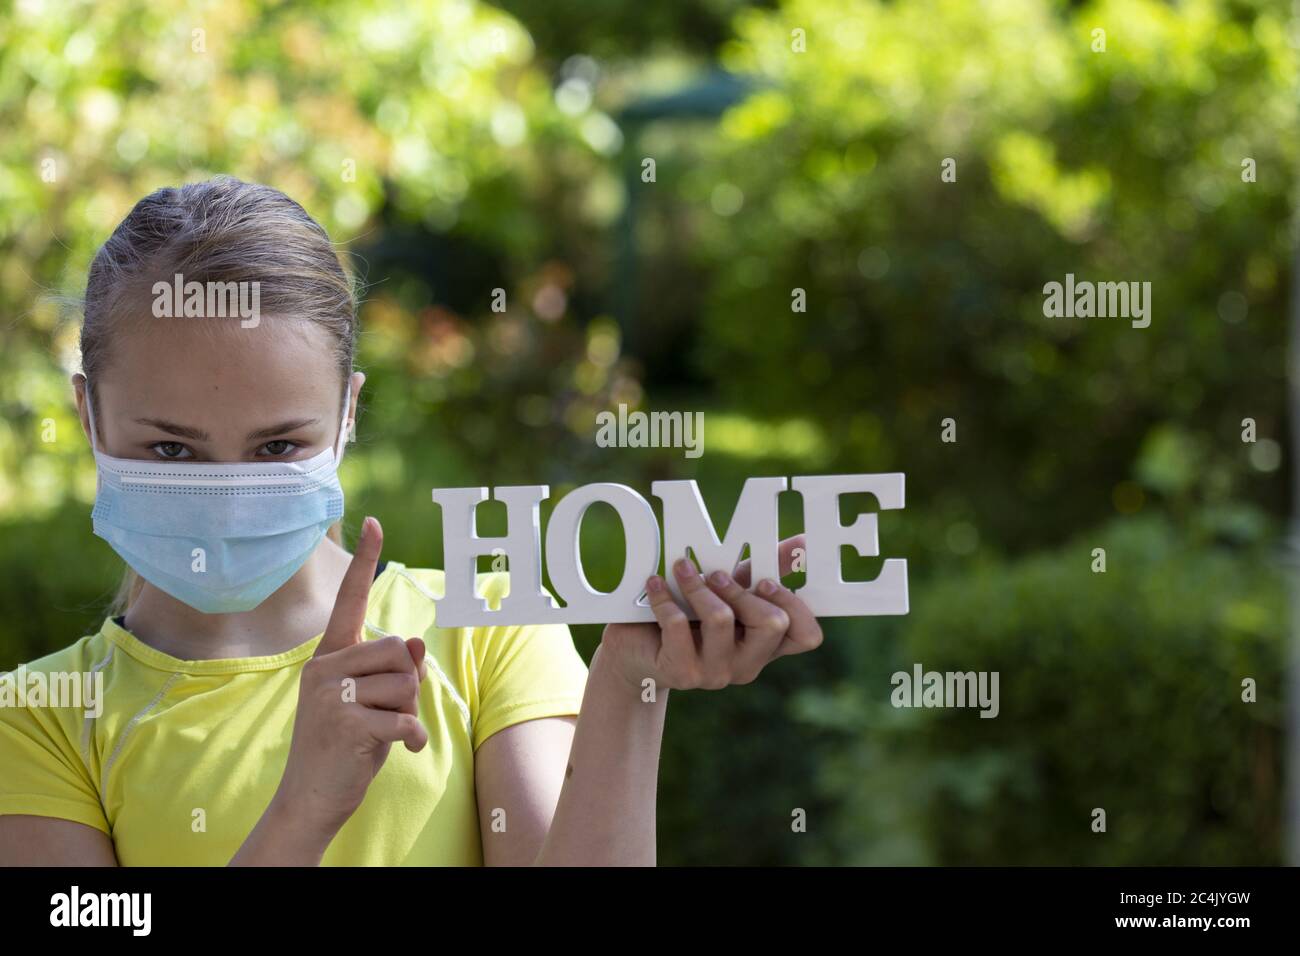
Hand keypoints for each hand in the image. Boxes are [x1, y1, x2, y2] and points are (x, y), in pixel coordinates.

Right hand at [276, 516, 428, 838]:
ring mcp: (329, 693)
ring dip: (409, 711)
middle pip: (400, 649)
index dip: (364, 561)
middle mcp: (324, 667)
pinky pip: (404, 717)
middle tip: (389, 713)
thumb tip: (417, 643)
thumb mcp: (374, 701)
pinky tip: (399, 750)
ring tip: (383, 732)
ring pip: (406, 682)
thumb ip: (394, 671)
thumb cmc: (348, 744)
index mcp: (329, 656)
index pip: (350, 600)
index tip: (374, 523)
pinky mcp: (344, 722)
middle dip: (410, 683)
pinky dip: (412, 737)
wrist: (312, 797)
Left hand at [599, 535, 823, 692]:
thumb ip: (764, 570)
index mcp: (765, 646)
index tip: (764, 580)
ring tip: (681, 569)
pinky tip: (655, 584)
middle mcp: (747, 664)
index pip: (806, 636)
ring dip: (698, 586)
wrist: (638, 651)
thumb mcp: (728, 591)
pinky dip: (664, 597)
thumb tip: (801, 543)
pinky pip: (677, 625)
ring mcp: (716, 674)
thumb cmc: (689, 616)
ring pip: (721, 619)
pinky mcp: (682, 672)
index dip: (794, 605)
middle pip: (773, 624)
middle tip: (716, 574)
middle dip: (742, 589)